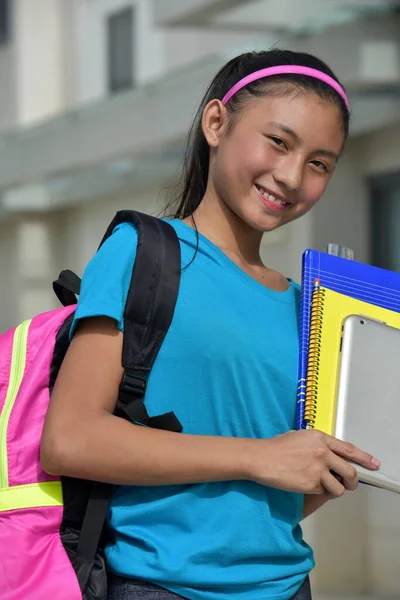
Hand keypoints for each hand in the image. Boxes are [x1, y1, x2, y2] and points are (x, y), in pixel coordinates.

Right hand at [249, 429, 379, 496]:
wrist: (261, 457)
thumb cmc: (276, 447)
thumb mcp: (299, 436)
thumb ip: (316, 444)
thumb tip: (327, 453)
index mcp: (320, 438)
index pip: (349, 449)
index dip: (364, 458)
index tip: (374, 464)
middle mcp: (323, 452)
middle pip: (350, 471)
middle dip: (352, 481)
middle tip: (348, 484)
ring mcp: (318, 468)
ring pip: (340, 486)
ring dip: (334, 489)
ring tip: (322, 486)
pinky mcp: (311, 483)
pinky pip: (324, 493)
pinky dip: (318, 492)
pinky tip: (306, 485)